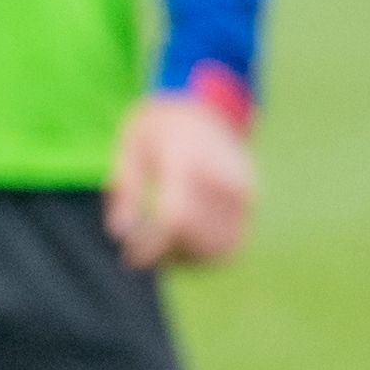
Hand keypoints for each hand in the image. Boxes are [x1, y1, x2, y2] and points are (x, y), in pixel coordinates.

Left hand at [107, 89, 254, 269]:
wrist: (203, 112)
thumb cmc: (158, 134)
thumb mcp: (129, 150)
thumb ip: (124, 188)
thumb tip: (120, 233)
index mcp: (193, 158)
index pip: (177, 216)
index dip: (152, 245)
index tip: (130, 255)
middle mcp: (227, 175)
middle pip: (201, 236)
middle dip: (167, 253)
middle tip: (140, 252)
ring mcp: (245, 191)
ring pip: (221, 248)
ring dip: (187, 257)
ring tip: (160, 247)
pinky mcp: (249, 205)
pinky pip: (229, 247)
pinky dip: (203, 255)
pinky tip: (178, 245)